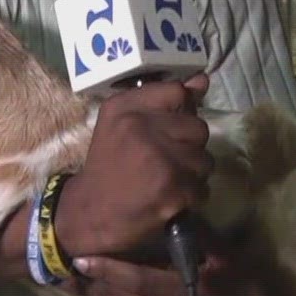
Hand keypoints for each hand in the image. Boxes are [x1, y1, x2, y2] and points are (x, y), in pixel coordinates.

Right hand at [53, 73, 211, 260]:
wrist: (91, 214)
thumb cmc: (108, 165)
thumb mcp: (121, 124)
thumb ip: (161, 101)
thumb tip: (202, 81)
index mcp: (125, 108)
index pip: (177, 92)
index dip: (181, 111)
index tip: (170, 127)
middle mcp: (141, 128)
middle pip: (198, 127)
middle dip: (188, 146)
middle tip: (166, 160)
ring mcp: (160, 159)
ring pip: (204, 160)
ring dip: (192, 174)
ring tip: (167, 180)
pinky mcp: (173, 189)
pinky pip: (202, 188)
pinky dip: (190, 197)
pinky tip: (169, 199)